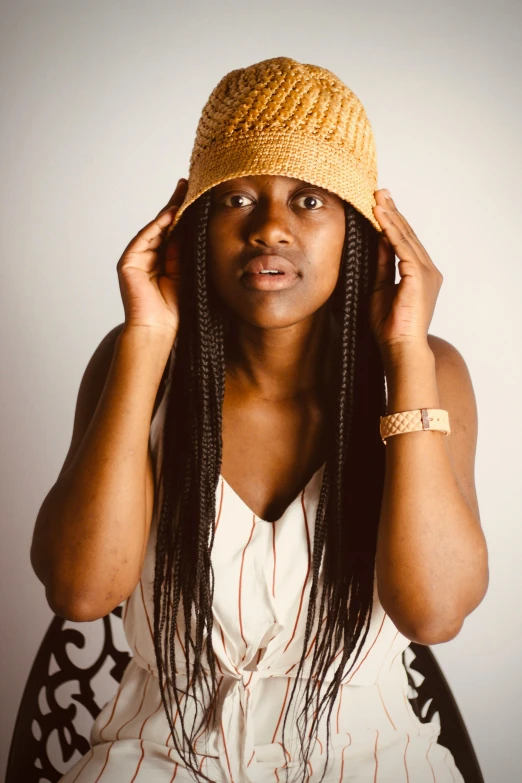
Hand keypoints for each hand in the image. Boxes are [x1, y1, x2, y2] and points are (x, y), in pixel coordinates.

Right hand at [116, 178, 188, 337]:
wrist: (158, 330)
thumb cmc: (175, 311)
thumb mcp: (187, 275)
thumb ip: (187, 253)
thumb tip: (198, 229)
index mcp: (164, 262)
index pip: (176, 234)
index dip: (186, 217)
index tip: (199, 198)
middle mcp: (150, 258)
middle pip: (165, 227)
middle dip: (177, 206)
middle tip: (189, 185)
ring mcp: (138, 259)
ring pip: (155, 229)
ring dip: (169, 210)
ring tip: (184, 192)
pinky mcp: (128, 262)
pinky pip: (145, 238)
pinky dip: (157, 225)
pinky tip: (171, 213)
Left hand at [369, 189, 442, 359]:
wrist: (399, 347)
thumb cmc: (389, 326)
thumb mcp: (380, 289)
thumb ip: (382, 265)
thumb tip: (378, 241)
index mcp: (419, 274)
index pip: (405, 241)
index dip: (393, 221)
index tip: (380, 204)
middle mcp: (427, 270)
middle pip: (407, 234)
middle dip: (392, 212)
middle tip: (379, 191)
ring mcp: (426, 272)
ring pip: (405, 237)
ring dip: (390, 216)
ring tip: (377, 198)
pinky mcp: (418, 276)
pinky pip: (402, 247)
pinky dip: (390, 231)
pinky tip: (380, 217)